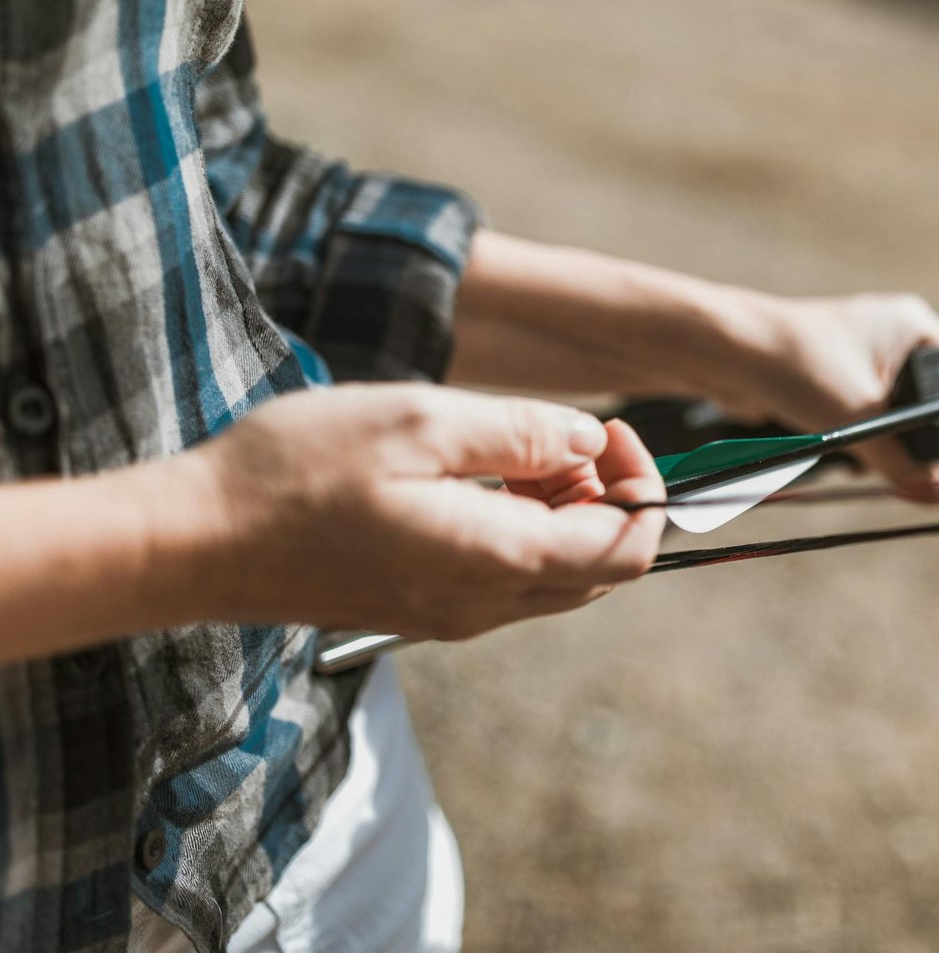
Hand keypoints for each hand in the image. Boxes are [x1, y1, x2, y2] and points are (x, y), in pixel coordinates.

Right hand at [186, 385, 663, 639]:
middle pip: (602, 569)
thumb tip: (590, 443)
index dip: (643, 485)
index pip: (628, 548)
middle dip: (608, 498)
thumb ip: (522, 434)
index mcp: (499, 560)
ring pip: (557, 575)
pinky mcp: (422, 609)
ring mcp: (453, 615)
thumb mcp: (420, 422)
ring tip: (514, 451)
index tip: (611, 430)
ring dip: (564, 513)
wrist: (196, 542)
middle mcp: (486, 605)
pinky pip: (506, 578)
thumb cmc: (298, 472)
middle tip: (564, 437)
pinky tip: (475, 480)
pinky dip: (521, 529)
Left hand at [727, 293, 938, 500]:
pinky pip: (859, 413)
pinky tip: (835, 438)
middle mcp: (891, 332)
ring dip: (878, 437)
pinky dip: (852, 432)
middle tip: (898, 455)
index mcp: (913, 324)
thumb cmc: (796, 365)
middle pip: (927, 399)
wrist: (726, 354)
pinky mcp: (831, 374)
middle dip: (912, 434)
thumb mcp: (860, 421)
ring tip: (859, 442)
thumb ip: (904, 463)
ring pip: (890, 411)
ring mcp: (860, 352)